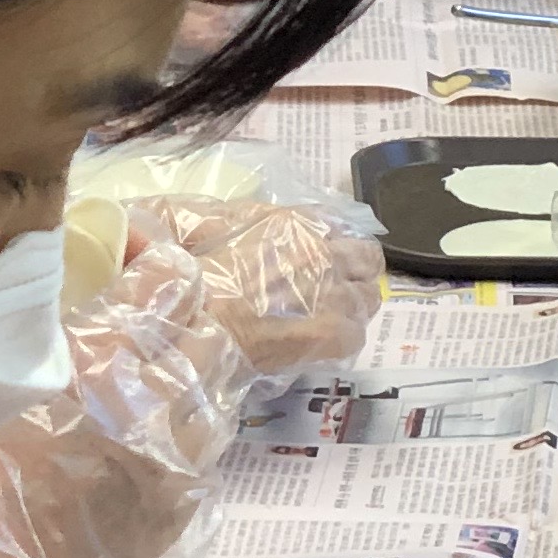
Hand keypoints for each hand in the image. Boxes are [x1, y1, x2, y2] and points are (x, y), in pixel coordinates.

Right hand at [123, 194, 384, 385]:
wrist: (190, 323)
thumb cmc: (190, 272)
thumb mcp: (205, 222)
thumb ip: (240, 216)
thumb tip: (256, 216)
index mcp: (298, 223)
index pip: (341, 226)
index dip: (331, 245)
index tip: (317, 259)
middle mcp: (327, 253)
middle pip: (367, 259)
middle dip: (352, 271)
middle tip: (329, 287)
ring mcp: (335, 295)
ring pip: (368, 296)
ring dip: (350, 303)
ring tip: (324, 316)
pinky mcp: (334, 335)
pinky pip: (356, 334)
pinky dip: (341, 338)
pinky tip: (317, 342)